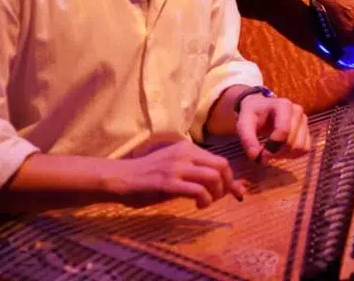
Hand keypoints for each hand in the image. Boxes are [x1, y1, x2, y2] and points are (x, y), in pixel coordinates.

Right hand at [116, 141, 246, 208]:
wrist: (121, 178)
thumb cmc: (148, 176)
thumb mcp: (176, 170)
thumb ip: (199, 175)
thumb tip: (231, 187)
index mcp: (188, 148)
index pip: (220, 160)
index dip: (230, 178)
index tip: (233, 192)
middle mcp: (185, 153)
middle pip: (222, 166)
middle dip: (227, 185)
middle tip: (218, 197)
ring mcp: (177, 167)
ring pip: (213, 177)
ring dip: (216, 194)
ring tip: (206, 202)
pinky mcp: (169, 182)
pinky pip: (198, 190)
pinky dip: (205, 200)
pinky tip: (198, 205)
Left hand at [235, 94, 311, 162]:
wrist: (260, 109)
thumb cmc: (252, 114)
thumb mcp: (244, 123)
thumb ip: (247, 139)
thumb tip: (256, 156)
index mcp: (283, 105)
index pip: (284, 130)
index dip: (272, 146)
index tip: (260, 152)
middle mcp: (297, 111)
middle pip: (292, 142)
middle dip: (276, 152)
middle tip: (263, 153)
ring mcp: (304, 121)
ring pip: (300, 147)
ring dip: (285, 155)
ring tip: (271, 152)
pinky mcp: (306, 131)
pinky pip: (304, 150)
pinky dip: (292, 155)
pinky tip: (280, 151)